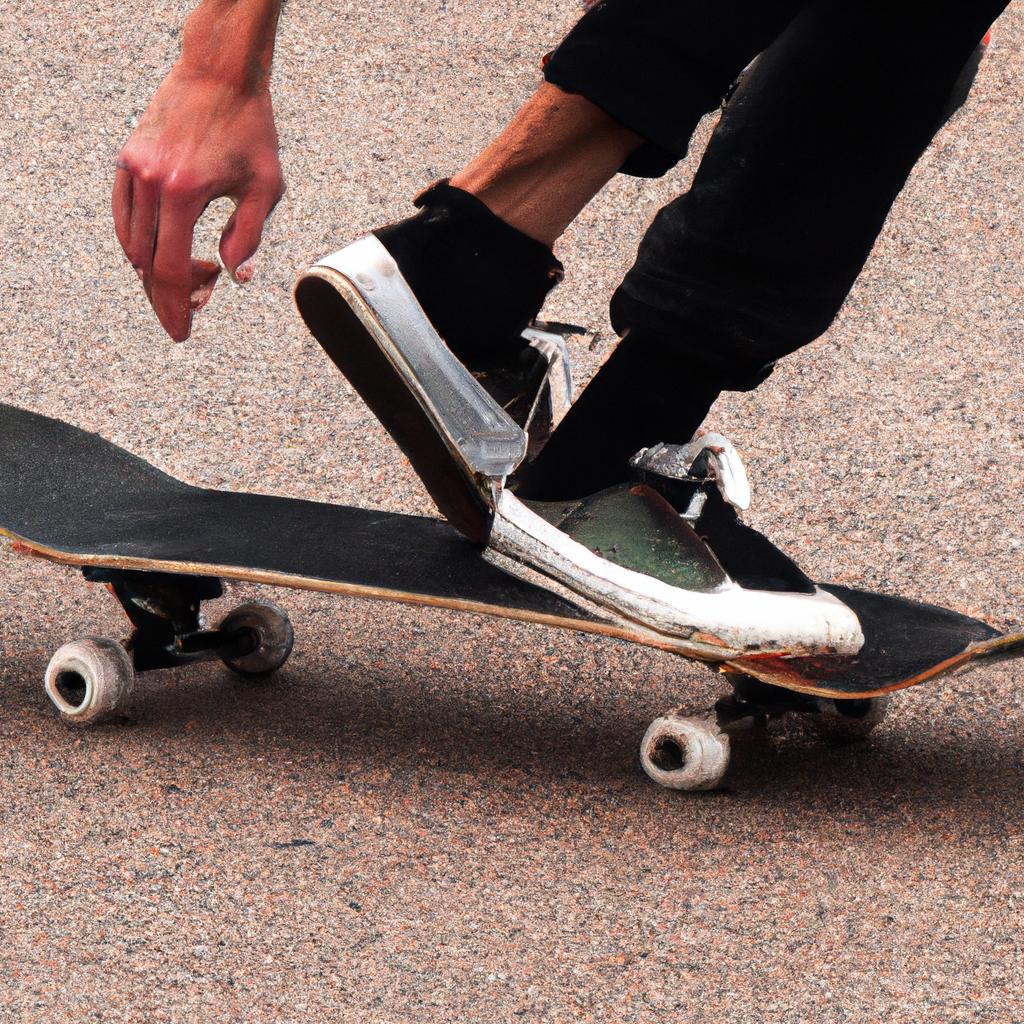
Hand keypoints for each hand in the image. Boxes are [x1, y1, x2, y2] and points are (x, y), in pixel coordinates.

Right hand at [113, 65, 284, 340]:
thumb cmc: (251, 130)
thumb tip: (234, 276)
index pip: (172, 270)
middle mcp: (151, 182)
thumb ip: (248, 237)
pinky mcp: (127, 159)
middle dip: (168, 299)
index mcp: (184, 193)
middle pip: (148, 264)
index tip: (182, 333)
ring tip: (197, 275)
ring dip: (157, 272)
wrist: (219, 74)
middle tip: (189, 318)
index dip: (177, 307)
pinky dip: (139, 244)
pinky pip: (123, 217)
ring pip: (132, 244)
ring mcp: (133, 169)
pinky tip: (166, 254)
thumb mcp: (266, 188)